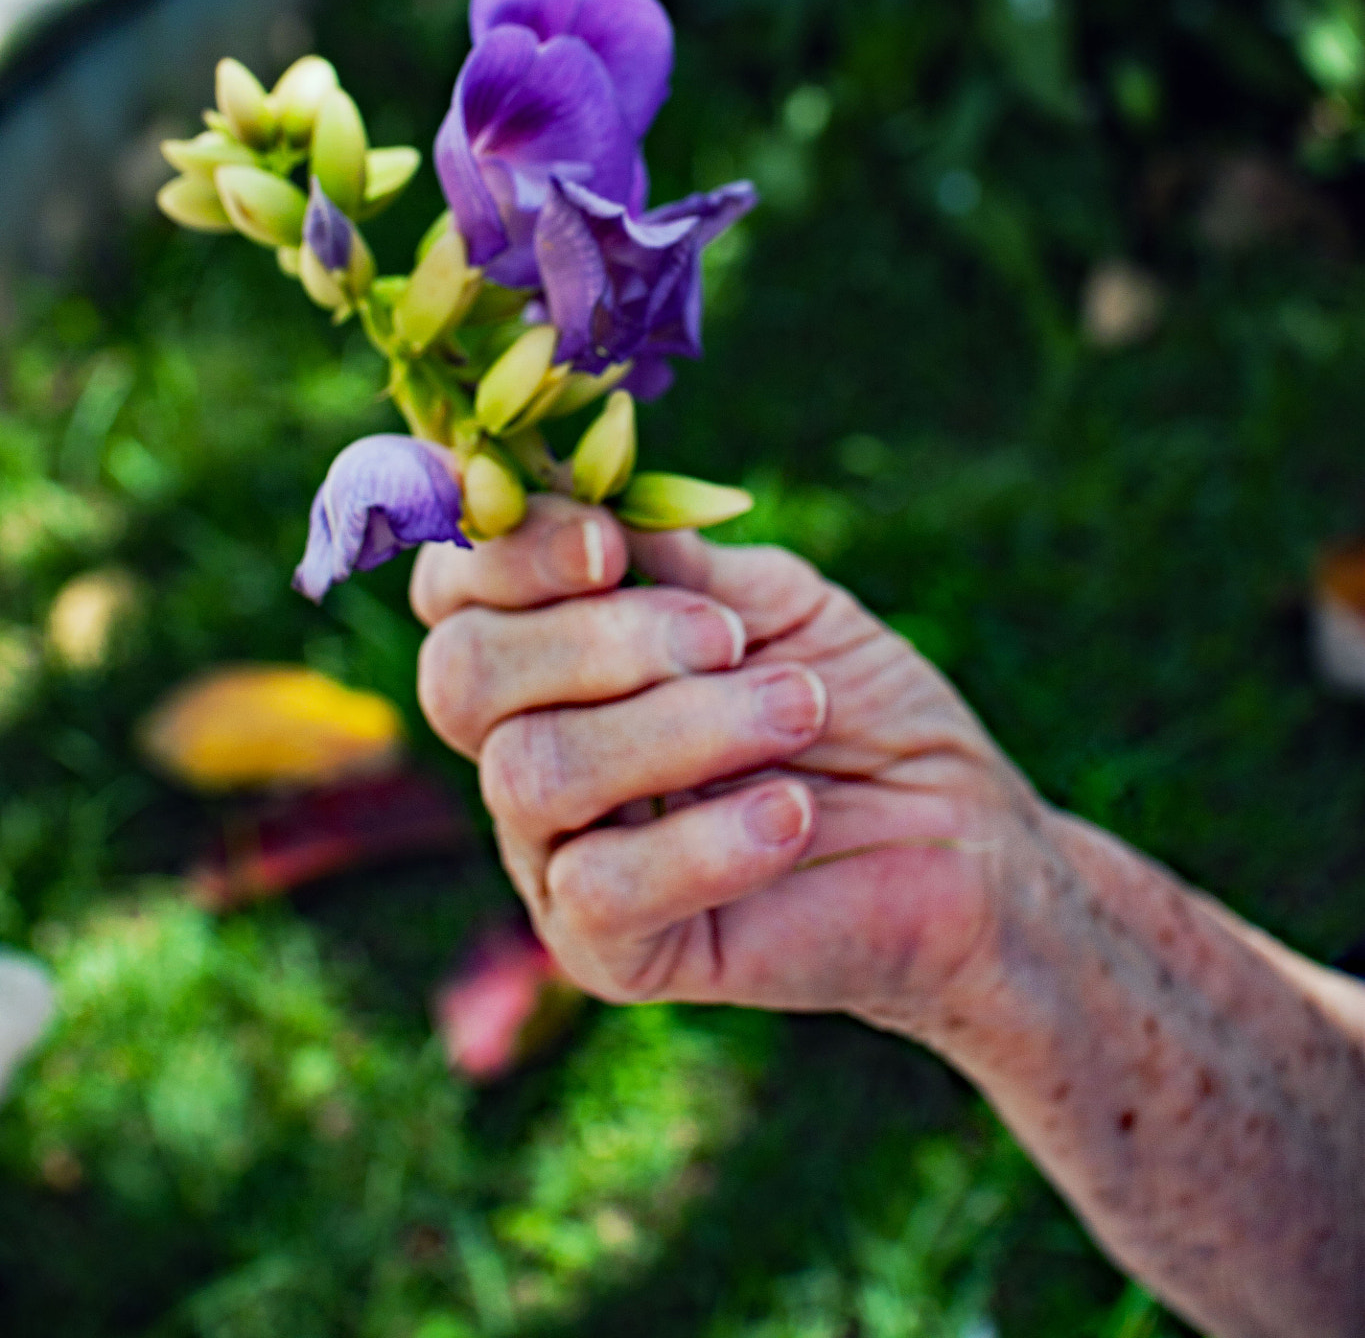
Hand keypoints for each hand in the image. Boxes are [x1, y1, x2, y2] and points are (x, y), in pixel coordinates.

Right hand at [411, 497, 1043, 1025]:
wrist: (959, 832)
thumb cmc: (853, 705)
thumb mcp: (765, 601)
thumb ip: (663, 559)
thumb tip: (570, 496)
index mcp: (547, 655)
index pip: (450, 594)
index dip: (505, 555)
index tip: (607, 543)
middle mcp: (524, 749)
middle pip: (461, 676)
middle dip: (597, 640)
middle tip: (728, 639)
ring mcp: (555, 856)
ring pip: (530, 773)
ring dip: (681, 727)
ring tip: (798, 712)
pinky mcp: (609, 951)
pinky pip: (601, 888)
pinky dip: (708, 839)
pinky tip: (791, 813)